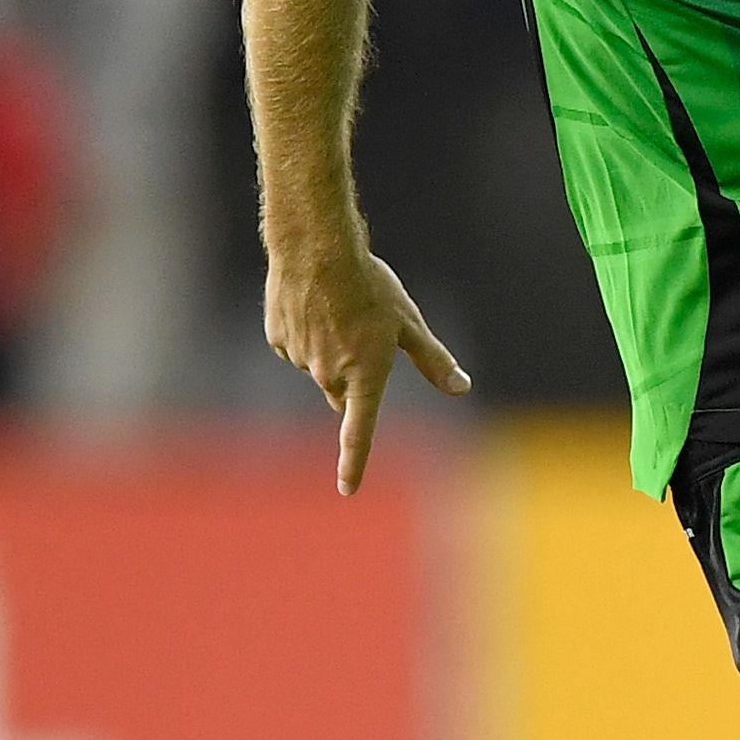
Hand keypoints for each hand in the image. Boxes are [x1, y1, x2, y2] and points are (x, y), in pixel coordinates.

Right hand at [262, 227, 470, 494]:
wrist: (316, 250)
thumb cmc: (371, 286)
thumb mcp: (409, 323)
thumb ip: (433, 361)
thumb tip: (461, 387)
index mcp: (365, 376)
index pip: (359, 432)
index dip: (353, 463)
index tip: (348, 489)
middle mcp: (330, 375)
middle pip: (343, 392)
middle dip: (354, 378)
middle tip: (365, 336)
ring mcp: (301, 359)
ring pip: (319, 367)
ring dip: (331, 349)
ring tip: (340, 308)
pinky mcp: (278, 339)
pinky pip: (296, 345)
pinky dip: (306, 332)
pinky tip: (314, 303)